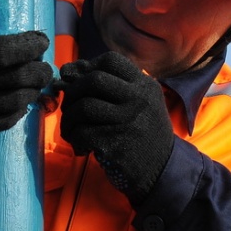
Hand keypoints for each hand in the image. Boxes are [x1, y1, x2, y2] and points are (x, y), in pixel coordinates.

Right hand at [0, 0, 52, 136]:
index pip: (2, 52)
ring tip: (36, 80)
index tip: (40, 40)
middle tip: (44, 65)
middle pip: (15, 79)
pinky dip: (18, 111)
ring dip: (32, 90)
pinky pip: (4, 121)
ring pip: (14, 101)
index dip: (28, 47)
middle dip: (38, 71)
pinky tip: (20, 99)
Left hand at [57, 52, 173, 203]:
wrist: (162, 170)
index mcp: (144, 85)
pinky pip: (81, 132)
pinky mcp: (115, 143)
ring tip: (71, 130)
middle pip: (93, 80)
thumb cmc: (143, 133)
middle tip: (70, 107)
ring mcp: (127, 121)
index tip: (79, 81)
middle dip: (73, 92)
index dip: (87, 67)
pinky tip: (80, 146)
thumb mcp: (138, 103)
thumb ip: (109, 85)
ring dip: (68, 119)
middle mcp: (138, 99)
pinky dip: (74, 139)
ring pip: (83, 107)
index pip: (110, 60)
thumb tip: (68, 70)